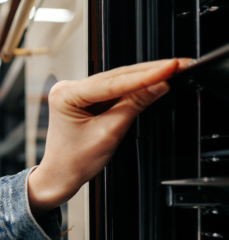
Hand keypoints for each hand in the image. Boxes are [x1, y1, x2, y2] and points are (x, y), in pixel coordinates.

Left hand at [27, 58, 189, 218]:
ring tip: (172, 70)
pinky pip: (114, 88)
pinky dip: (135, 86)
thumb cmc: (74, 160)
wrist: (61, 175)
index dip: (146, 75)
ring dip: (145, 76)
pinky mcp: (86, 98)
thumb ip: (135, 105)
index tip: (170, 68)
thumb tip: (158, 85)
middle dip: (150, 71)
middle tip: (178, 65)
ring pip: (117, 80)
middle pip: (116, 76)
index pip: (113, 82)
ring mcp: (77, 91)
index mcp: (66, 95)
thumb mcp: (110, 132)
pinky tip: (153, 80)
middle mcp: (68, 88)